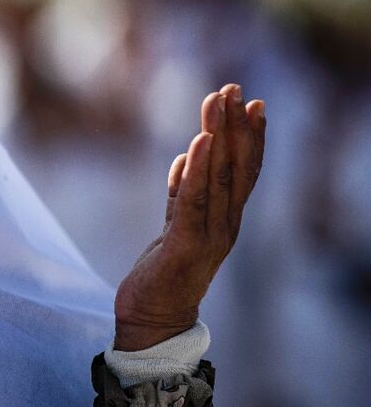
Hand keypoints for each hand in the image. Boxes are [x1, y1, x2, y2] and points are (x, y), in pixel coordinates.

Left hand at [114, 83, 265, 350]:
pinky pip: (191, 201)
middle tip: (235, 88)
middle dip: (236, 125)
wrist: (153, 319)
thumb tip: (184, 160)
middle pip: (236, 168)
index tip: (252, 102)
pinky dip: (195, 169)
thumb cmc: (165, 272)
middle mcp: (225, 225)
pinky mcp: (184, 245)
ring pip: (217, 177)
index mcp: (225, 219)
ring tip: (218, 101)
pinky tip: (197, 141)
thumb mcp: (176, 226)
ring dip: (218, 136)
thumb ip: (182, 196)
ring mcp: (208, 236)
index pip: (244, 172)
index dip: (251, 137)